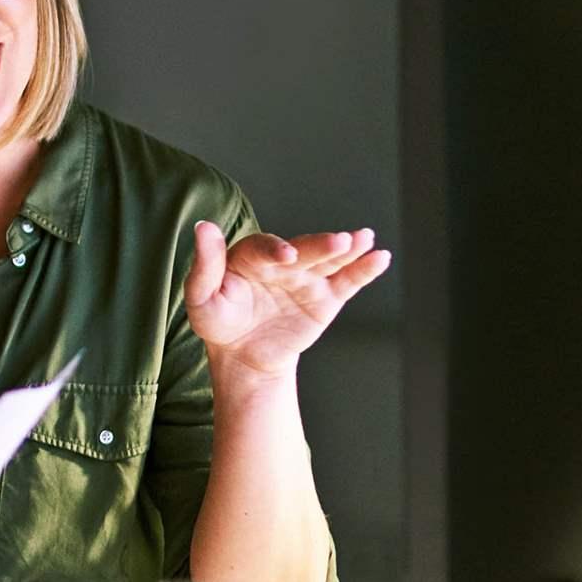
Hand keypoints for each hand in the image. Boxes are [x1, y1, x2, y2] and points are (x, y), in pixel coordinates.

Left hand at [185, 222, 391, 385]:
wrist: (243, 354)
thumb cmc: (219, 322)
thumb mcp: (202, 299)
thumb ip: (204, 265)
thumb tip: (204, 227)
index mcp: (250, 256)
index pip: (264, 248)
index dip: (276, 249)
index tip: (287, 255)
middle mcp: (283, 261)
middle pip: (304, 250)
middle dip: (321, 246)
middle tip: (340, 241)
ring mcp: (307, 278)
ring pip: (330, 260)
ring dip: (348, 249)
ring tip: (364, 238)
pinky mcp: (326, 297)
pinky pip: (347, 281)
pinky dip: (365, 270)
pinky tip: (380, 258)